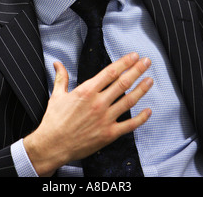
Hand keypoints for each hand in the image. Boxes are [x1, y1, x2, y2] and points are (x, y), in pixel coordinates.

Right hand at [23, 52, 152, 175]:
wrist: (53, 146)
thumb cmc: (54, 121)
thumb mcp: (57, 95)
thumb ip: (61, 78)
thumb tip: (57, 64)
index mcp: (86, 91)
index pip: (110, 72)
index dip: (124, 62)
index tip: (133, 56)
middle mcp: (98, 103)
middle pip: (123, 83)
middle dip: (137, 70)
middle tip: (146, 62)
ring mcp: (105, 119)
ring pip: (129, 101)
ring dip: (141, 89)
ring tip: (150, 80)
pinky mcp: (109, 134)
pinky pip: (129, 125)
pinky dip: (141, 118)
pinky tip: (148, 111)